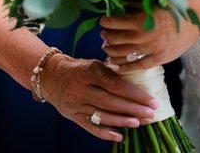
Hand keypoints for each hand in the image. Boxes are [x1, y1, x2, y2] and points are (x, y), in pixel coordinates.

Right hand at [40, 52, 157, 142]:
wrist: (49, 75)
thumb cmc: (77, 69)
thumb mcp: (92, 64)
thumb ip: (110, 74)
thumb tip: (137, 85)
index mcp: (88, 71)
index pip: (115, 84)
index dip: (134, 93)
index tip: (150, 99)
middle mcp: (81, 88)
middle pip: (110, 101)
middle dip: (132, 108)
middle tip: (150, 113)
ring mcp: (76, 104)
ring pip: (102, 115)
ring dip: (122, 121)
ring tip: (139, 123)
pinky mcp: (73, 116)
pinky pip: (91, 127)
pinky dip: (106, 133)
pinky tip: (120, 136)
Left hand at [100, 4, 199, 71]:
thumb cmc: (178, 2)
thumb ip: (136, 4)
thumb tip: (119, 5)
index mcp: (141, 19)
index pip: (115, 23)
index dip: (106, 22)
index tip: (103, 21)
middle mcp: (144, 36)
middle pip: (117, 39)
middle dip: (107, 37)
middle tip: (104, 35)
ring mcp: (152, 49)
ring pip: (125, 54)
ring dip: (112, 52)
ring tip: (107, 49)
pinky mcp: (161, 58)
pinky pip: (139, 66)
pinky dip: (126, 67)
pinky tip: (117, 67)